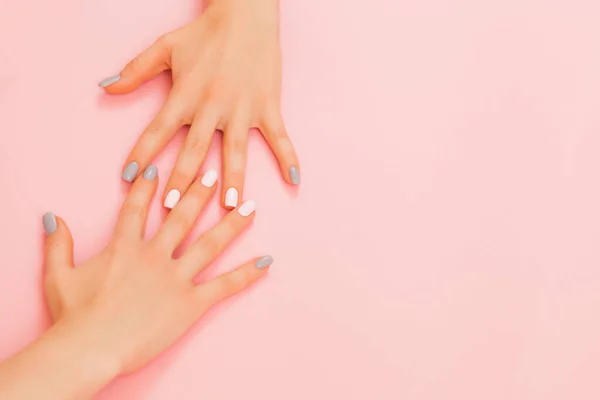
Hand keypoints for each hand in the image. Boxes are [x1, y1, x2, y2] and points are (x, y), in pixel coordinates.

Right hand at [42, 165, 271, 373]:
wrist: (90, 347)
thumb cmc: (74, 316)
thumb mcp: (58, 277)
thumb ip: (58, 245)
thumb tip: (52, 217)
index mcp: (124, 247)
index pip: (137, 208)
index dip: (147, 186)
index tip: (159, 166)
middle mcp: (154, 255)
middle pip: (182, 216)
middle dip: (200, 192)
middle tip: (215, 172)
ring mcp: (175, 277)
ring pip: (210, 243)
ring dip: (232, 224)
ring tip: (250, 206)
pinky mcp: (191, 303)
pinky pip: (224, 285)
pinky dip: (247, 273)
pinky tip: (266, 261)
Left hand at [100, 0, 299, 209]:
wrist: (246, 14)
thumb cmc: (204, 33)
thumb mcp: (165, 47)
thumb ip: (135, 70)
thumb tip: (106, 88)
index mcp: (186, 94)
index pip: (159, 129)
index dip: (143, 152)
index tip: (130, 178)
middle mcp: (213, 105)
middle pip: (195, 149)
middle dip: (183, 179)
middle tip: (174, 208)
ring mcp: (243, 107)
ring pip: (236, 150)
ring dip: (233, 179)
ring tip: (231, 207)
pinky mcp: (268, 105)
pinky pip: (280, 136)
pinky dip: (288, 157)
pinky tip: (293, 180)